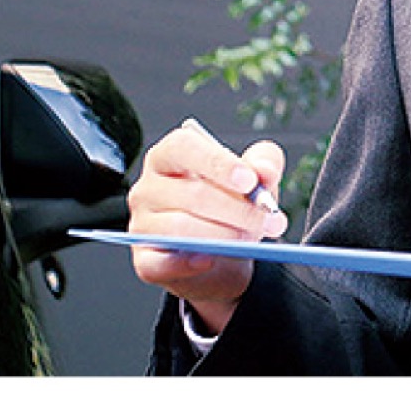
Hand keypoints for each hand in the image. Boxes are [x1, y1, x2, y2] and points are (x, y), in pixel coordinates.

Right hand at [126, 118, 287, 334]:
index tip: (250, 181)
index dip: (218, 163)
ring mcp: (141, 225)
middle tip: (268, 219)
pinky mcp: (144, 260)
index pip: (184, 147)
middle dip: (238, 209)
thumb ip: (265, 163)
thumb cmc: (231, 202)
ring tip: (250, 238)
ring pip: (180, 229)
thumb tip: (265, 172)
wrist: (224, 251)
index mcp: (170, 155)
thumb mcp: (254, 176)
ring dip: (223, 235)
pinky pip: (163, 263)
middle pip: (191, 194)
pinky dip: (190, 263)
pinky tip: (210, 259)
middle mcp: (148, 187)